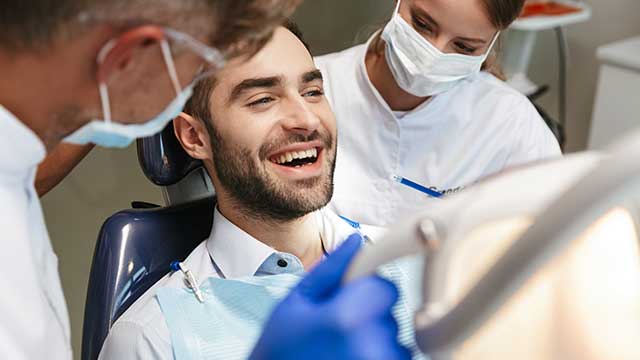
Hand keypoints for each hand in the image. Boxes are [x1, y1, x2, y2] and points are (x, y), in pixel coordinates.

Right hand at [250, 233, 410, 359]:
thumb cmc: (279, 350)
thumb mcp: (295, 303)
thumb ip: (330, 269)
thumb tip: (356, 241)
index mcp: (345, 318)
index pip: (386, 287)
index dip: (367, 289)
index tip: (348, 299)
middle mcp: (369, 346)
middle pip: (391, 313)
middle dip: (369, 315)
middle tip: (337, 328)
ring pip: (396, 339)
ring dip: (376, 339)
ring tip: (342, 347)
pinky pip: (398, 359)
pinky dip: (379, 357)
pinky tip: (350, 358)